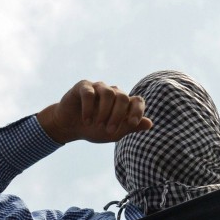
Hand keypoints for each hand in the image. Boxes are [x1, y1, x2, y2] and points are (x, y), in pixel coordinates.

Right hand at [37, 80, 152, 144]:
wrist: (69, 127)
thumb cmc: (93, 129)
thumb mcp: (113, 132)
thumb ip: (130, 127)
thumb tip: (150, 123)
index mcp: (123, 103)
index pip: (137, 100)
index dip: (137, 110)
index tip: (132, 123)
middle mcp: (112, 92)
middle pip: (122, 97)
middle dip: (117, 115)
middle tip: (109, 130)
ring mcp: (98, 87)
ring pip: (108, 93)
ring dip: (104, 112)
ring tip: (96, 125)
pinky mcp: (83, 86)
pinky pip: (90, 93)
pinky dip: (89, 108)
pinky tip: (86, 120)